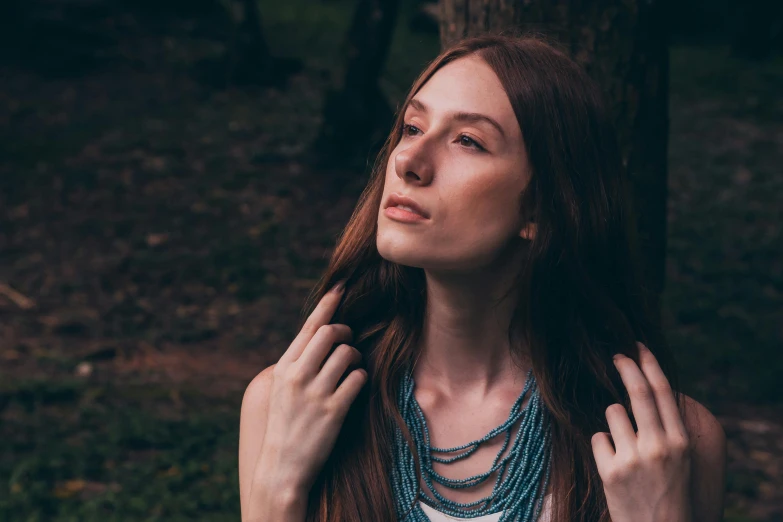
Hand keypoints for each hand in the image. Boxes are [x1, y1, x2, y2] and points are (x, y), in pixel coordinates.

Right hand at [250, 280, 367, 500]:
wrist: (282, 468)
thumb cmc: (286, 426)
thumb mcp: (283, 390)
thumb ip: (299, 363)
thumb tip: (324, 335)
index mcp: (284, 368)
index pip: (309, 327)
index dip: (328, 304)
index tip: (342, 287)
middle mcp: (298, 376)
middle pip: (332, 333)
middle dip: (347, 333)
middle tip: (350, 341)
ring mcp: (316, 393)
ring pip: (348, 353)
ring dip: (356, 357)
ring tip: (352, 368)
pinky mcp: (334, 410)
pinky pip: (358, 378)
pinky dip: (361, 377)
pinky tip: (355, 386)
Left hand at [591, 342, 691, 521]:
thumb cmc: (667, 491)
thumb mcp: (679, 459)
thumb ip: (666, 428)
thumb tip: (644, 388)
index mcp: (680, 442)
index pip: (664, 392)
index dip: (649, 364)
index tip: (638, 347)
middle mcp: (659, 446)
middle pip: (638, 392)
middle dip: (626, 366)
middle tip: (616, 354)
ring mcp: (634, 458)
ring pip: (613, 413)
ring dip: (613, 420)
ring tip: (623, 446)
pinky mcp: (611, 471)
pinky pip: (598, 437)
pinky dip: (602, 446)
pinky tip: (613, 464)